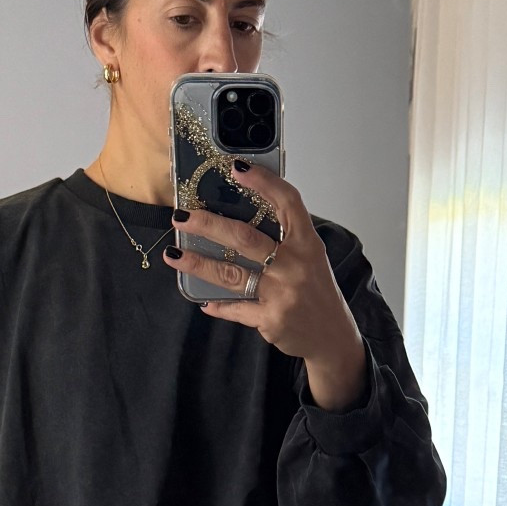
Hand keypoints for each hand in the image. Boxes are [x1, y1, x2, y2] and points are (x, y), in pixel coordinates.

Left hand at [164, 162, 368, 408]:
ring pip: (231, 274)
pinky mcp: (270, 319)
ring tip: (173, 255)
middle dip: (208, 225)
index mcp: (307, 244)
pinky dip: (218, 305)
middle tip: (181, 217)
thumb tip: (241, 217)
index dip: (263, 182)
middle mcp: (295, 265)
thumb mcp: (311, 259)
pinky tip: (202, 301)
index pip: (287, 203)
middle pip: (244, 238)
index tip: (237, 168)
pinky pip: (236, 308)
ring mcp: (282, 294)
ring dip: (198, 264)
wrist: (333, 337)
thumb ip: (285, 239)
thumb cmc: (317, 292)